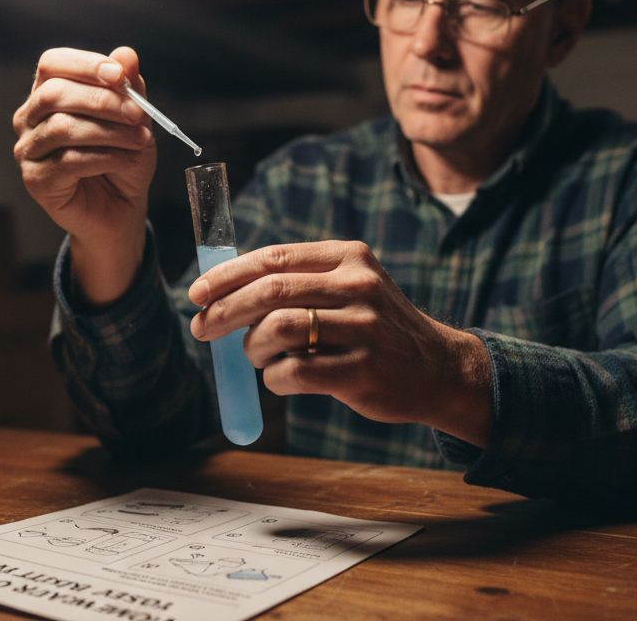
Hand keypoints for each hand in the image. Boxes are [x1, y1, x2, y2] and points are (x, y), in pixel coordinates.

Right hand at [13, 46, 155, 304]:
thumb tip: (127, 55)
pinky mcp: (35, 180)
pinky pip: (68, 161)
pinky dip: (105, 157)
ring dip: (108, 132)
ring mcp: (27, 150)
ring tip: (140, 140)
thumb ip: (129, 88)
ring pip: (61, 128)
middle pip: (54, 94)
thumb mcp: (134, 119)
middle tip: (139, 114)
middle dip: (102, 101)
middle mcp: (29, 119)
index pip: (51, 64)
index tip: (119, 75)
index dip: (84, 65)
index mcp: (47, 94)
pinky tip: (127, 160)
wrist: (121, 210)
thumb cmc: (123, 159)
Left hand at [187, 241, 491, 444]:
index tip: (197, 292)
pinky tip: (281, 379)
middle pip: (269, 291)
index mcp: (349, 257)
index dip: (228, 275)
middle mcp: (358, 285)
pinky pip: (293, 372)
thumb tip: (223, 291)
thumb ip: (298, 284)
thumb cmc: (376, 329)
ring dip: (251, 347)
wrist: (439, 369)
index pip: (274, 258)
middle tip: (202, 329)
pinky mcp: (362, 370)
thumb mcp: (350, 288)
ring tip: (255, 357)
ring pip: (277, 329)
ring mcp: (363, 328)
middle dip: (224, 310)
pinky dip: (274, 378)